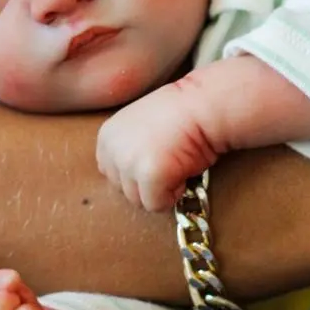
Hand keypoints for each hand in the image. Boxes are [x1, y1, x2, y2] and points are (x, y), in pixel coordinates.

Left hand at [96, 86, 217, 211]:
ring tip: (176, 163)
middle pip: (123, 190)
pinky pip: (156, 204)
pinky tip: (182, 170)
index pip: (112, 175)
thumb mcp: (139, 127)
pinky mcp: (148, 175)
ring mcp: (128, 163)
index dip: (137, 172)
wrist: (203, 105)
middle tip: (170, 159)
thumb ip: (126, 149)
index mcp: (106, 137)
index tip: (157, 156)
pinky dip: (173, 194)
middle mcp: (111, 150)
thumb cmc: (180, 115)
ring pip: (139, 201)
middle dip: (148, 183)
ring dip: (161, 189)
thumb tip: (130, 179)